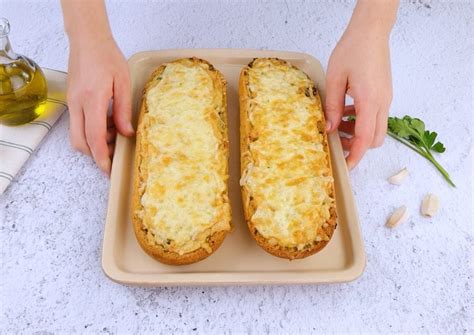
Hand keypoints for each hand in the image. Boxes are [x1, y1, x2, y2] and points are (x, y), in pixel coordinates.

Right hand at [66, 36, 132, 174]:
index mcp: (92, 100)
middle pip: (81, 143)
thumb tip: (126, 134)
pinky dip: (91, 131)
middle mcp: (77, 104)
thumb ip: (123, 111)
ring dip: (94, 142)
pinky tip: (107, 122)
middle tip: (115, 151)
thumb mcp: (122, 83)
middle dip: (97, 154)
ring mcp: (72, 103)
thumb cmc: (107, 57)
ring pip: (77, 135)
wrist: (88, 40)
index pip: (94, 138)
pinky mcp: (72, 101)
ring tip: (114, 132)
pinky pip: (78, 124)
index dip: (102, 158)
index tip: (109, 170)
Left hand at [325, 2, 395, 169]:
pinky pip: (376, 116)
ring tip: (339, 124)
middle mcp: (382, 103)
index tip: (346, 166)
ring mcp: (386, 99)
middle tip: (337, 142)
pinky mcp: (384, 94)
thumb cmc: (353, 50)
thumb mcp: (335, 79)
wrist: (371, 32)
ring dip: (359, 133)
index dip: (355, 156)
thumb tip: (329, 128)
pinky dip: (362, 121)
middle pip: (374, 139)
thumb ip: (332, 107)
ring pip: (376, 129)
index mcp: (370, 101)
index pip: (365, 139)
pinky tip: (347, 112)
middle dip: (357, 147)